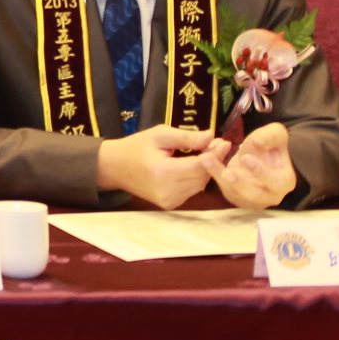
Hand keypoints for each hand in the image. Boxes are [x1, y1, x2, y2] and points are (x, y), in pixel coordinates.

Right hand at [94, 125, 230, 208]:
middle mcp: (167, 190)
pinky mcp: (170, 204)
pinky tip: (193, 167)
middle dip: (212, 161)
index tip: (224, 142)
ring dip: (206, 170)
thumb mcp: (158, 135)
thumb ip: (186, 137)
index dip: (215, 154)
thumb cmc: (135, 147)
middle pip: (202, 176)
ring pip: (200, 184)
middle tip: (217, 145)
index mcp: (163, 172)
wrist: (114, 167)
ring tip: (206, 154)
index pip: (199, 165)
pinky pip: (192, 190)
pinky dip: (196, 178)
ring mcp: (169, 200)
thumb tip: (212, 136)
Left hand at [211, 122, 296, 208]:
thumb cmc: (271, 145)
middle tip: (226, 172)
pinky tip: (204, 161)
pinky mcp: (236, 196)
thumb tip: (258, 142)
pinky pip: (223, 189)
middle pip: (254, 194)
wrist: (260, 154)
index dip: (262, 172)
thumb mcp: (275, 134)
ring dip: (219, 177)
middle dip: (239, 183)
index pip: (275, 183)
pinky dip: (213, 175)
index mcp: (284, 181)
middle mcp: (269, 195)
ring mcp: (251, 198)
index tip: (246, 158)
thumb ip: (270, 137)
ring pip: (234, 193)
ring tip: (206, 160)